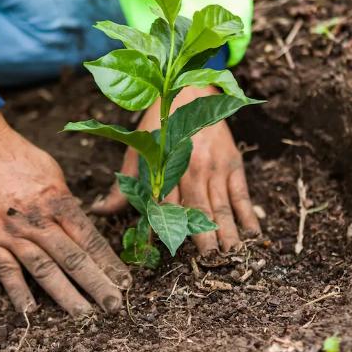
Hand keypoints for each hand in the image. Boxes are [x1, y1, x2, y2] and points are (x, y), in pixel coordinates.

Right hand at [0, 112, 130, 314]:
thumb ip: (66, 202)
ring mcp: (12, 232)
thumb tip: (81, 221)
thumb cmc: (17, 156)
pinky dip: (18, 292)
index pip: (90, 239)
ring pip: (44, 269)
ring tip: (83, 315)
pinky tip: (31, 311)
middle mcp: (39, 220)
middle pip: (73, 258)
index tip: (125, 282)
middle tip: (114, 306)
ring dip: (65, 295)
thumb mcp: (52, 173)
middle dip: (96, 284)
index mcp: (58, 201)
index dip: (109, 263)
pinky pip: (5, 271)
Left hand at [92, 86, 260, 253]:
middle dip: (205, 237)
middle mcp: (191, 169)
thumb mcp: (136, 152)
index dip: (167, 230)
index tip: (170, 253)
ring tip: (233, 255)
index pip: (165, 206)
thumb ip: (122, 186)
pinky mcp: (233, 163)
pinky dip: (248, 214)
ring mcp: (215, 167)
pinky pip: (242, 194)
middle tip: (211, 262)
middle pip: (198, 209)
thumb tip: (99, 212)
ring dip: (229, 231)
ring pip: (222, 205)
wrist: (188, 89)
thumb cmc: (158, 126)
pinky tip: (253, 234)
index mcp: (165, 168)